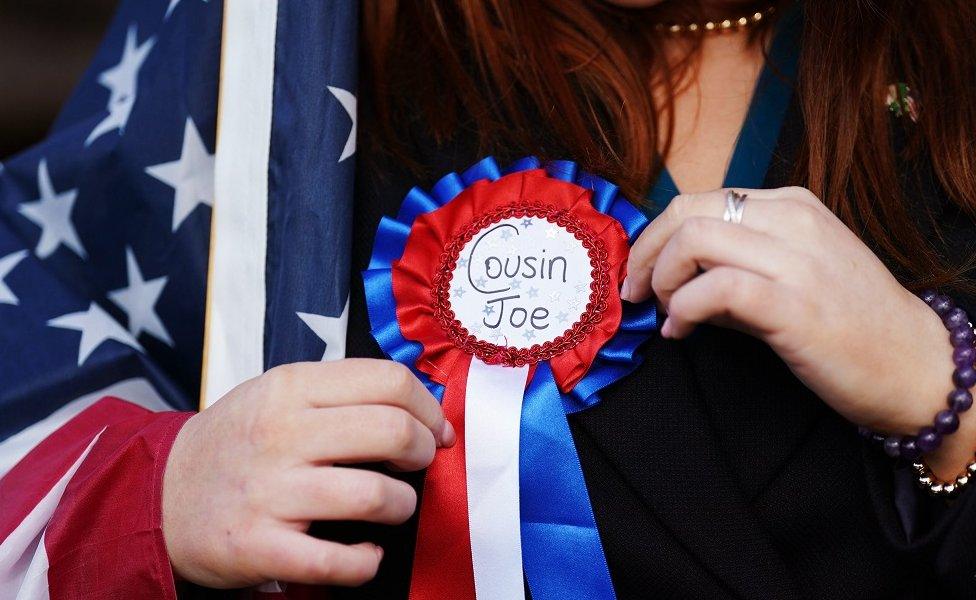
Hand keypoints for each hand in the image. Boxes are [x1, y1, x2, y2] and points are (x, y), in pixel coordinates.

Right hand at [162, 359, 454, 587]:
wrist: (161, 494)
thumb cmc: (238, 442)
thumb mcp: (277, 392)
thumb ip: (341, 392)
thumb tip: (421, 407)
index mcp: (291, 388)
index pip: (388, 381)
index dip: (429, 407)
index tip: (436, 429)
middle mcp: (281, 434)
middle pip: (392, 432)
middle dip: (423, 451)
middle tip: (418, 463)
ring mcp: (269, 492)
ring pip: (375, 495)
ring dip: (401, 505)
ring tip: (391, 506)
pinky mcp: (258, 546)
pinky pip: (337, 561)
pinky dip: (366, 562)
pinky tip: (365, 553)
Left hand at [622, 187, 972, 475]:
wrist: (917, 367)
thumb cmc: (851, 323)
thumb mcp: (790, 276)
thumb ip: (732, 268)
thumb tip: (668, 277)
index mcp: (790, 206)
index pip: (698, 201)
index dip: (654, 237)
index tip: (640, 272)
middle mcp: (793, 220)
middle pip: (687, 212)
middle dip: (645, 253)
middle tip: (636, 292)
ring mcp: (797, 259)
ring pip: (694, 239)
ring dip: (661, 279)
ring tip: (665, 312)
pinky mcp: (795, 305)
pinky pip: (716, 289)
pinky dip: (683, 308)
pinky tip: (682, 331)